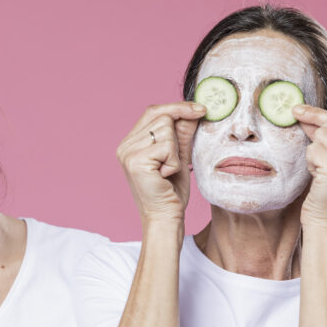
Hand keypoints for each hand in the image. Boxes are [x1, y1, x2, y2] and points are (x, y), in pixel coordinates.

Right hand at [116, 102, 205, 223]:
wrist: (165, 218)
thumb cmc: (171, 191)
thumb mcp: (179, 156)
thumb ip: (182, 133)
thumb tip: (194, 110)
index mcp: (131, 142)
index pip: (154, 111)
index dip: (177, 107)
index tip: (201, 109)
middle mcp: (125, 145)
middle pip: (161, 117)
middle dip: (178, 136)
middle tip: (175, 161)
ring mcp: (128, 153)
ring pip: (166, 130)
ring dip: (175, 152)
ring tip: (167, 171)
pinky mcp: (136, 161)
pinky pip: (167, 147)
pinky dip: (174, 162)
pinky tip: (165, 176)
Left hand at [292, 105, 326, 239]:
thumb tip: (306, 115)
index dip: (320, 114)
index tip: (299, 111)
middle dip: (316, 127)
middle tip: (303, 134)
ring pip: (322, 135)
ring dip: (313, 152)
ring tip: (320, 171)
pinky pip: (313, 150)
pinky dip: (310, 162)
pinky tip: (318, 178)